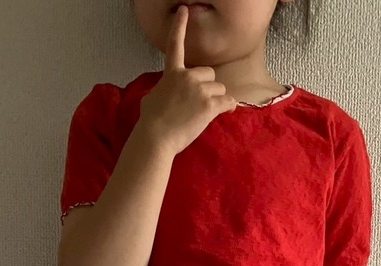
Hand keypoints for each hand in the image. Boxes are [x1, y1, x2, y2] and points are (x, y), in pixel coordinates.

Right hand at [138, 4, 236, 155]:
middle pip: (209, 74)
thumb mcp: (152, 98)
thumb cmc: (150, 122)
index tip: (183, 11)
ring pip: (219, 88)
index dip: (179, 26)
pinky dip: (229, 107)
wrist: (156, 137)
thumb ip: (164, 89)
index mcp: (172, 73)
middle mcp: (187, 77)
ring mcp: (200, 90)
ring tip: (204, 113)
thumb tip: (163, 95)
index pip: (176, 46)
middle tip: (199, 103)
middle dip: (208, 86)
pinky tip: (225, 111)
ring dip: (216, 99)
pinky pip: (228, 101)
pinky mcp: (209, 106)